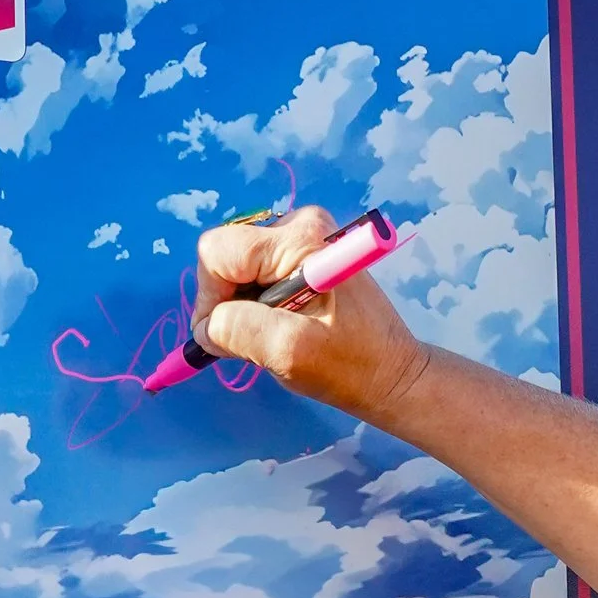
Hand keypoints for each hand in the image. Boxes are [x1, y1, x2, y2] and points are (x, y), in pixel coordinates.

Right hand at [193, 209, 433, 430]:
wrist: (392, 373)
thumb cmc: (348, 365)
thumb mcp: (287, 351)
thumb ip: (238, 331)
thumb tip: (206, 327)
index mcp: (299, 238)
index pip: (218, 251)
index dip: (209, 296)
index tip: (224, 334)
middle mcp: (301, 224)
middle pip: (227, 255)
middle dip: (227, 300)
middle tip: (252, 338)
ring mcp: (305, 237)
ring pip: (238, 265)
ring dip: (242, 304)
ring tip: (272, 333)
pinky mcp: (307, 253)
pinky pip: (256, 272)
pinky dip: (256, 302)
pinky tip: (281, 324)